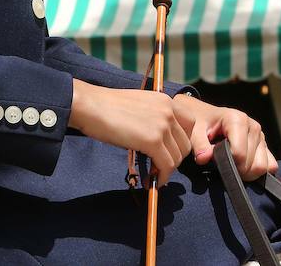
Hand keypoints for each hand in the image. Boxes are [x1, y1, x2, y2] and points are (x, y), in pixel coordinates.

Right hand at [69, 80, 196, 180]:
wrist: (90, 106)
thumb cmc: (106, 107)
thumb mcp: (139, 105)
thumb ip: (154, 117)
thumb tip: (160, 141)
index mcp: (165, 100)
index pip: (190, 124)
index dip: (181, 141)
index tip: (169, 150)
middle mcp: (168, 110)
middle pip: (185, 144)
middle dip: (173, 158)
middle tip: (158, 165)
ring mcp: (162, 126)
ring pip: (177, 157)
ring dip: (166, 169)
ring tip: (152, 173)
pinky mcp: (152, 141)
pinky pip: (166, 166)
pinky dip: (161, 177)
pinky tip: (150, 180)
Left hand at [172, 93, 278, 180]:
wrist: (205, 117)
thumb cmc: (200, 124)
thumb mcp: (194, 131)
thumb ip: (199, 145)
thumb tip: (203, 158)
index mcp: (237, 119)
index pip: (239, 154)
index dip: (227, 163)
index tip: (215, 160)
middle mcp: (253, 126)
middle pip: (253, 164)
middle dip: (236, 170)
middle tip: (221, 164)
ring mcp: (261, 136)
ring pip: (264, 167)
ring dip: (247, 173)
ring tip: (231, 165)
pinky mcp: (265, 145)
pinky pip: (271, 166)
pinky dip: (258, 171)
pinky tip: (242, 166)